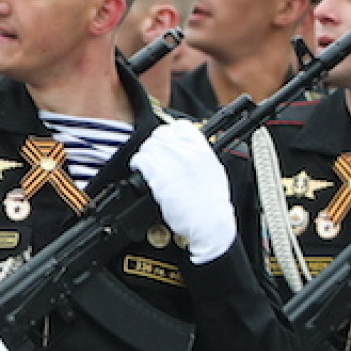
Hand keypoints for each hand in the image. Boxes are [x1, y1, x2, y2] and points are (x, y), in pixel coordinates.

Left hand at [130, 122, 236, 263]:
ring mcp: (172, 162)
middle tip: (155, 157)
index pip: (180, 126)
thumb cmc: (212, 204)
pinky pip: (141, 160)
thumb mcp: (213, 171)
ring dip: (145, 155)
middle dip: (155, 145)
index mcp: (202, 148)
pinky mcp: (159, 175)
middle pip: (160, 134)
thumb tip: (186, 151)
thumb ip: (198, 156)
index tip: (166, 142)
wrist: (210, 223)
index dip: (170, 134)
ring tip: (147, 166)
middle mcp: (187, 151)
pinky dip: (137, 164)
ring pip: (148, 146)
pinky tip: (140, 171)